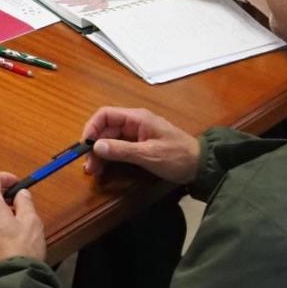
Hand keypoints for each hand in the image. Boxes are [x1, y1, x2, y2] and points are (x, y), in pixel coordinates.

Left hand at [0, 172, 45, 265]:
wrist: (9, 281)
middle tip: (19, 206)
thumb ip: (25, 203)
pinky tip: (6, 239)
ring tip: (15, 226)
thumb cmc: (22, 252)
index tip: (16, 183)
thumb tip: (21, 194)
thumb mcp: (32, 222)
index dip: (4, 178)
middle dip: (2, 198)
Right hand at [80, 107, 199, 184]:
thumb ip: (122, 150)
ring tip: (94, 171)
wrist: (201, 167)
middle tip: (89, 167)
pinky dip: (110, 158)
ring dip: (100, 154)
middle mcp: (134, 123)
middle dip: (94, 147)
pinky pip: (119, 149)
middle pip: (106, 130)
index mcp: (137, 118)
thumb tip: (97, 146)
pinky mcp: (140, 146)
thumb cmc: (178, 157)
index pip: (105, 115)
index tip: (85, 146)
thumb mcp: (149, 155)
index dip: (91, 128)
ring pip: (110, 141)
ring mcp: (137, 135)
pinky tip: (105, 169)